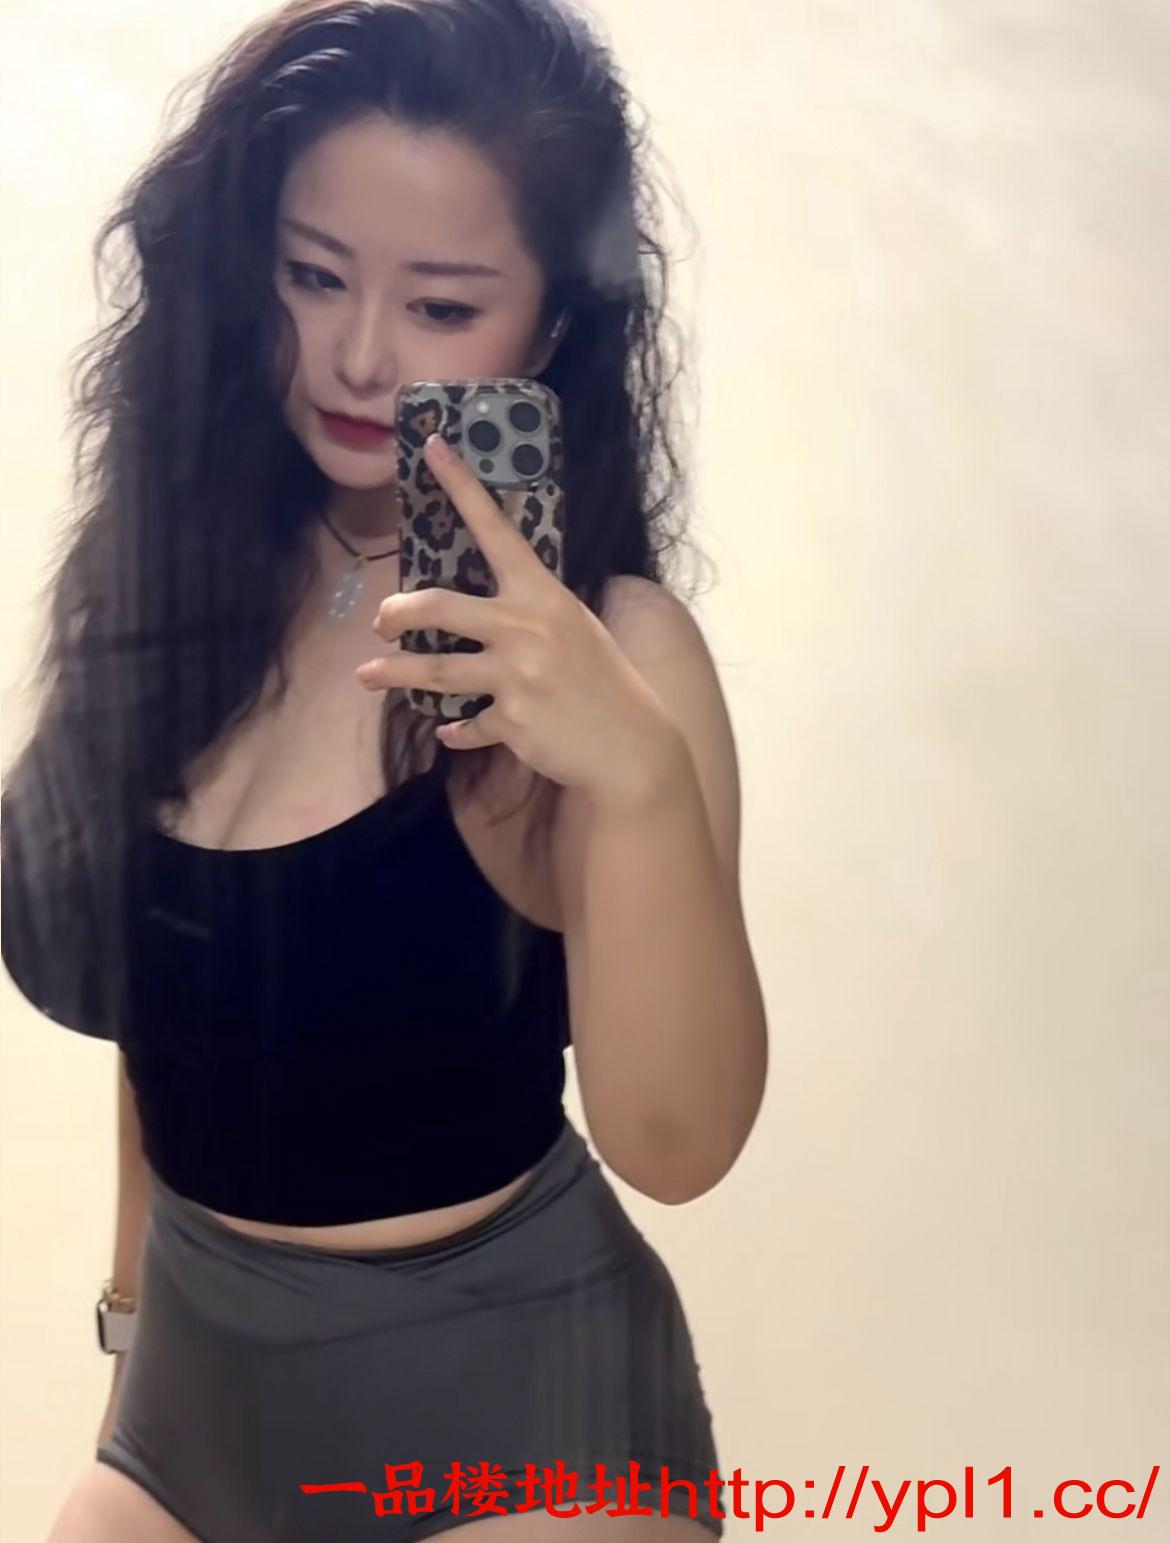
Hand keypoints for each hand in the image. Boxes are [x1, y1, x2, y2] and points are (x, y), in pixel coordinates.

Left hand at [355, 431, 683, 808]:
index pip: (495, 529)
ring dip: (393, 673)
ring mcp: (515, 676)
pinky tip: (450, 732)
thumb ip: (530, 610)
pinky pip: (468, 723)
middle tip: (381, 622)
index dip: (461, 486)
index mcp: (541, 593)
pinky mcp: (509, 720)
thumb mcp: (574, 625)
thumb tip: (486, 604)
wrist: (631, 744)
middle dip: (396, 613)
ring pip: (434, 670)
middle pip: (437, 606)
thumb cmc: (604, 678)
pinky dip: (457, 729)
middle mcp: (524, 627)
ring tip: (367, 674)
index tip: (432, 447)